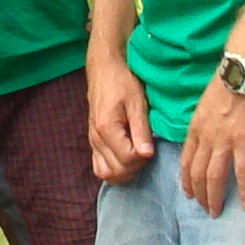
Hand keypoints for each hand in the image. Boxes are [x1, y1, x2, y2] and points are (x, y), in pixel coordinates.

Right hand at [86, 55, 152, 183]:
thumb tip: (147, 154)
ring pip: (105, 173)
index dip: (143, 157)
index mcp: (106, 128)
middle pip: (116, 171)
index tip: (151, 144)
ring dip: (124, 172)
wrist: (104, 70)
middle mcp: (96, 139)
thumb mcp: (137, 103)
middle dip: (135, 167)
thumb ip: (141, 130)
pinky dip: (113, 170)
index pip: (127, 158)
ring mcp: (93, 142)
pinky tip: (126, 160)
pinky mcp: (93, 142)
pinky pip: (99, 167)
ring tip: (137, 157)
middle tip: (146, 151)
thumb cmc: (122, 82)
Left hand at [180, 76, 244, 213]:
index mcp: (195, 128)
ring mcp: (224, 142)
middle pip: (197, 173)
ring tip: (217, 212)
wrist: (243, 72)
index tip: (188, 194)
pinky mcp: (244, 142)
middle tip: (205, 209)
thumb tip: (205, 135)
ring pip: (213, 177)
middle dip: (199, 195)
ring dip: (214, 198)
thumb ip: (203, 123)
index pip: (185, 161)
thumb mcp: (205, 104)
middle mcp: (206, 138)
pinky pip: (242, 172)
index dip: (186, 180)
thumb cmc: (227, 83)